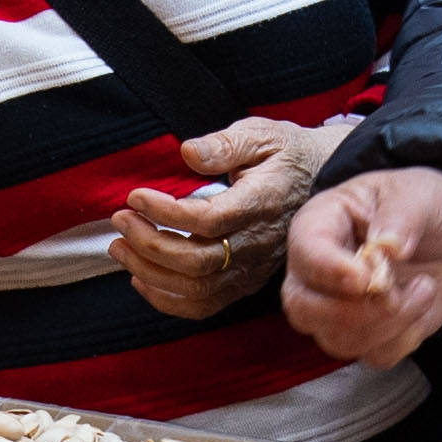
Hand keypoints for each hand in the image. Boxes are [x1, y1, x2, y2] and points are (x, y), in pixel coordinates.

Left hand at [111, 117, 332, 322]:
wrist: (322, 183)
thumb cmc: (285, 155)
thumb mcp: (260, 135)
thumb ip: (224, 144)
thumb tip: (188, 153)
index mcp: (260, 203)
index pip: (208, 220)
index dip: (166, 213)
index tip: (135, 196)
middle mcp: (257, 244)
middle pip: (197, 261)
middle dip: (148, 244)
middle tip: (120, 220)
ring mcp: (252, 269)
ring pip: (196, 288)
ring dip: (150, 273)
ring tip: (119, 247)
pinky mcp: (246, 283)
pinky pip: (205, 306)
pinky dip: (167, 300)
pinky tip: (140, 280)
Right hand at [281, 163, 441, 369]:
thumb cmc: (422, 205)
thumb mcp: (421, 193)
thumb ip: (403, 214)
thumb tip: (388, 246)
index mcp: (321, 224)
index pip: (304, 253)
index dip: (331, 271)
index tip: (368, 277)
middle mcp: (316, 272)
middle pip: (303, 309)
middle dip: (355, 312)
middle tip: (395, 293)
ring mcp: (336, 309)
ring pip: (339, 340)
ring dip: (390, 325)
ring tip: (424, 288)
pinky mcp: (367, 335)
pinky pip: (375, 355)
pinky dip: (405, 339)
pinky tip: (420, 306)